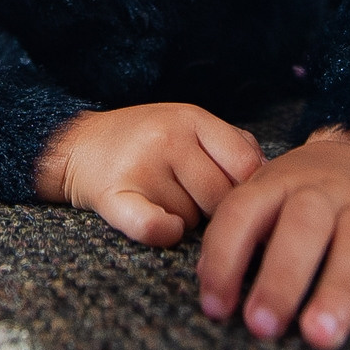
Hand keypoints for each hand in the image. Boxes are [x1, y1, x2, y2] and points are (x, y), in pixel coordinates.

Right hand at [36, 104, 263, 246]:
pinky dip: (162, 231)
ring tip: (161, 202)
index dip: (251, 191)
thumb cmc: (146, 142)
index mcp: (192, 118)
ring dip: (184, 223)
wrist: (76, 145)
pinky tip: (164, 229)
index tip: (245, 203)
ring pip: (190, 219)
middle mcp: (167, 137)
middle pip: (221, 198)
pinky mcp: (114, 195)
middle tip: (192, 202)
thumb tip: (273, 179)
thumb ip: (235, 146)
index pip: (246, 165)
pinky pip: (151, 223)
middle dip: (214, 210)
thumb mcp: (191, 127)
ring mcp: (140, 165)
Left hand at [198, 129, 349, 349]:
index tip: (216, 308)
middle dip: (283, 278)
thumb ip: (234, 241)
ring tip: (321, 335)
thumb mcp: (260, 201)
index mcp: (277, 183)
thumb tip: (213, 294)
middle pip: (305, 225)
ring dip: (340, 290)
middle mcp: (324, 191)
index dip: (225, 258)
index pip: (244, 213)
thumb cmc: (297, 199)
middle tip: (264, 327)